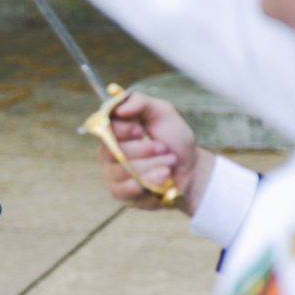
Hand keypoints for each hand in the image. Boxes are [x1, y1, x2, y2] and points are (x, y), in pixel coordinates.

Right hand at [97, 92, 215, 215]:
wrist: (191, 169)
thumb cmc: (175, 140)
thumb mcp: (163, 112)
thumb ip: (140, 102)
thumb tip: (119, 108)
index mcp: (116, 129)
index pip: (103, 128)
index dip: (121, 131)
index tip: (140, 131)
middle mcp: (109, 150)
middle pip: (111, 152)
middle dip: (142, 150)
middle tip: (163, 148)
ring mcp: (112, 173)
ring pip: (120, 171)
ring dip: (150, 167)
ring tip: (169, 164)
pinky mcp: (120, 192)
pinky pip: (124, 189)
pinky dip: (146, 184)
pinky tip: (162, 179)